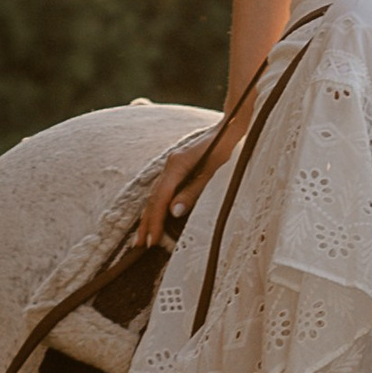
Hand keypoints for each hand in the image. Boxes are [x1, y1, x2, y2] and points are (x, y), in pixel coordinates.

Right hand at [136, 122, 236, 248]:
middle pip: (153, 197)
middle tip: (140, 245)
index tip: (151, 240)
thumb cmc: (226, 148)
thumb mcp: (214, 171)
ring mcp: (173, 165)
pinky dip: (157, 205)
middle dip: (147, 221)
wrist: (231, 127)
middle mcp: (171, 164)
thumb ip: (194, 191)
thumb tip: (174, 212)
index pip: (160, 197)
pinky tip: (155, 217)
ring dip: (149, 215)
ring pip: (155, 194)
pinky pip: (162, 190)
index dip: (155, 220)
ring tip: (143, 236)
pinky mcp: (179, 168)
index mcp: (177, 164)